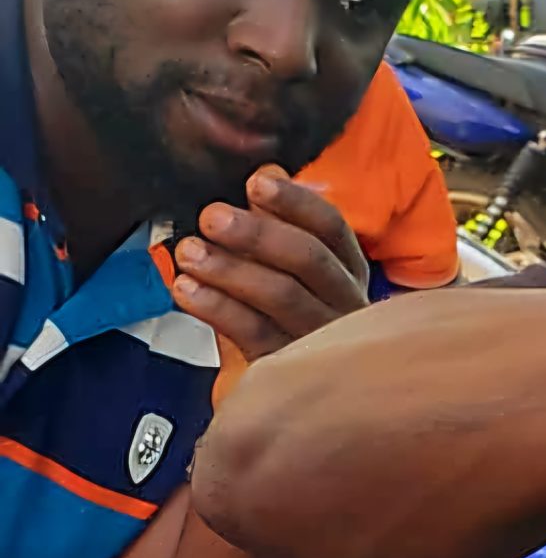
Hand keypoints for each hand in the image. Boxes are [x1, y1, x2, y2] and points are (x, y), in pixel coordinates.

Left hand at [172, 168, 370, 366]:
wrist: (290, 388)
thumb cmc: (284, 312)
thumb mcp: (280, 264)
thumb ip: (275, 221)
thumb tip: (268, 168)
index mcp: (347, 269)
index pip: (331, 227)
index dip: (294, 201)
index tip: (254, 182)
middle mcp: (344, 302)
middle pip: (309, 260)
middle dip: (257, 234)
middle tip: (211, 217)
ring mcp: (320, 338)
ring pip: (282, 296)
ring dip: (230, 269)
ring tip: (188, 253)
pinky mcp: (289, 367)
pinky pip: (254, 333)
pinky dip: (216, 308)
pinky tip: (186, 290)